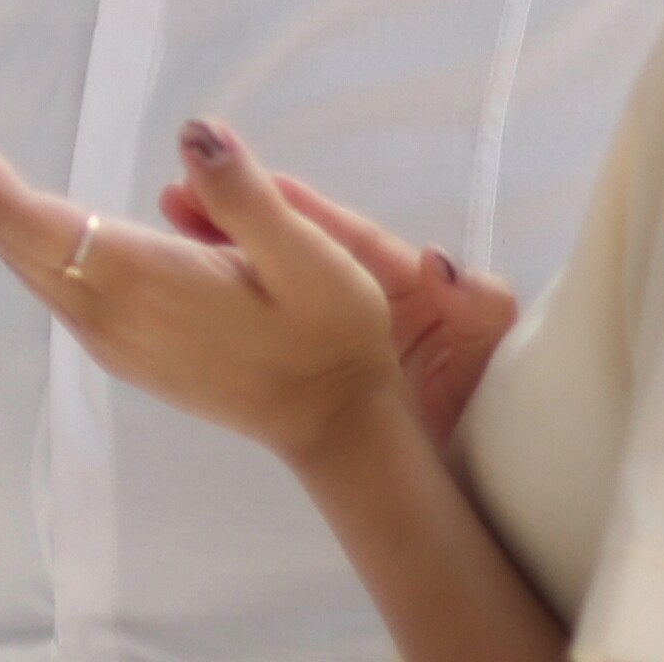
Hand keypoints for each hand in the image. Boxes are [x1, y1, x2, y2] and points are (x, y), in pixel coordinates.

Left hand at [0, 79, 492, 473]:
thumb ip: (248, 197)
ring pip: (11, 246)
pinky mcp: (111, 331)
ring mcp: (101, 327)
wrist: (332, 420)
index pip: (25, 215)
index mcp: (137, 283)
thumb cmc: (329, 334)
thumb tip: (194, 133)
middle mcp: (101, 309)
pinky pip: (35, 262)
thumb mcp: (313, 260)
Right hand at [156, 141, 520, 443]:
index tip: (245, 179)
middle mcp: (364, 296)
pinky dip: (231, 300)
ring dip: (224, 252)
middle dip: (241, 217)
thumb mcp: (489, 348)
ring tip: (171, 226)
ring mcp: (334, 333)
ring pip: (272, 281)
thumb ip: (479, 302)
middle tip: (180, 194)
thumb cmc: (492, 408)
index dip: (297, 205)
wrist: (475, 483)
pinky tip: (190, 288)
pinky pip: (268, 325)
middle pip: (295, 246)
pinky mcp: (314, 368)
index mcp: (406, 281)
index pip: (344, 235)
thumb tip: (436, 260)